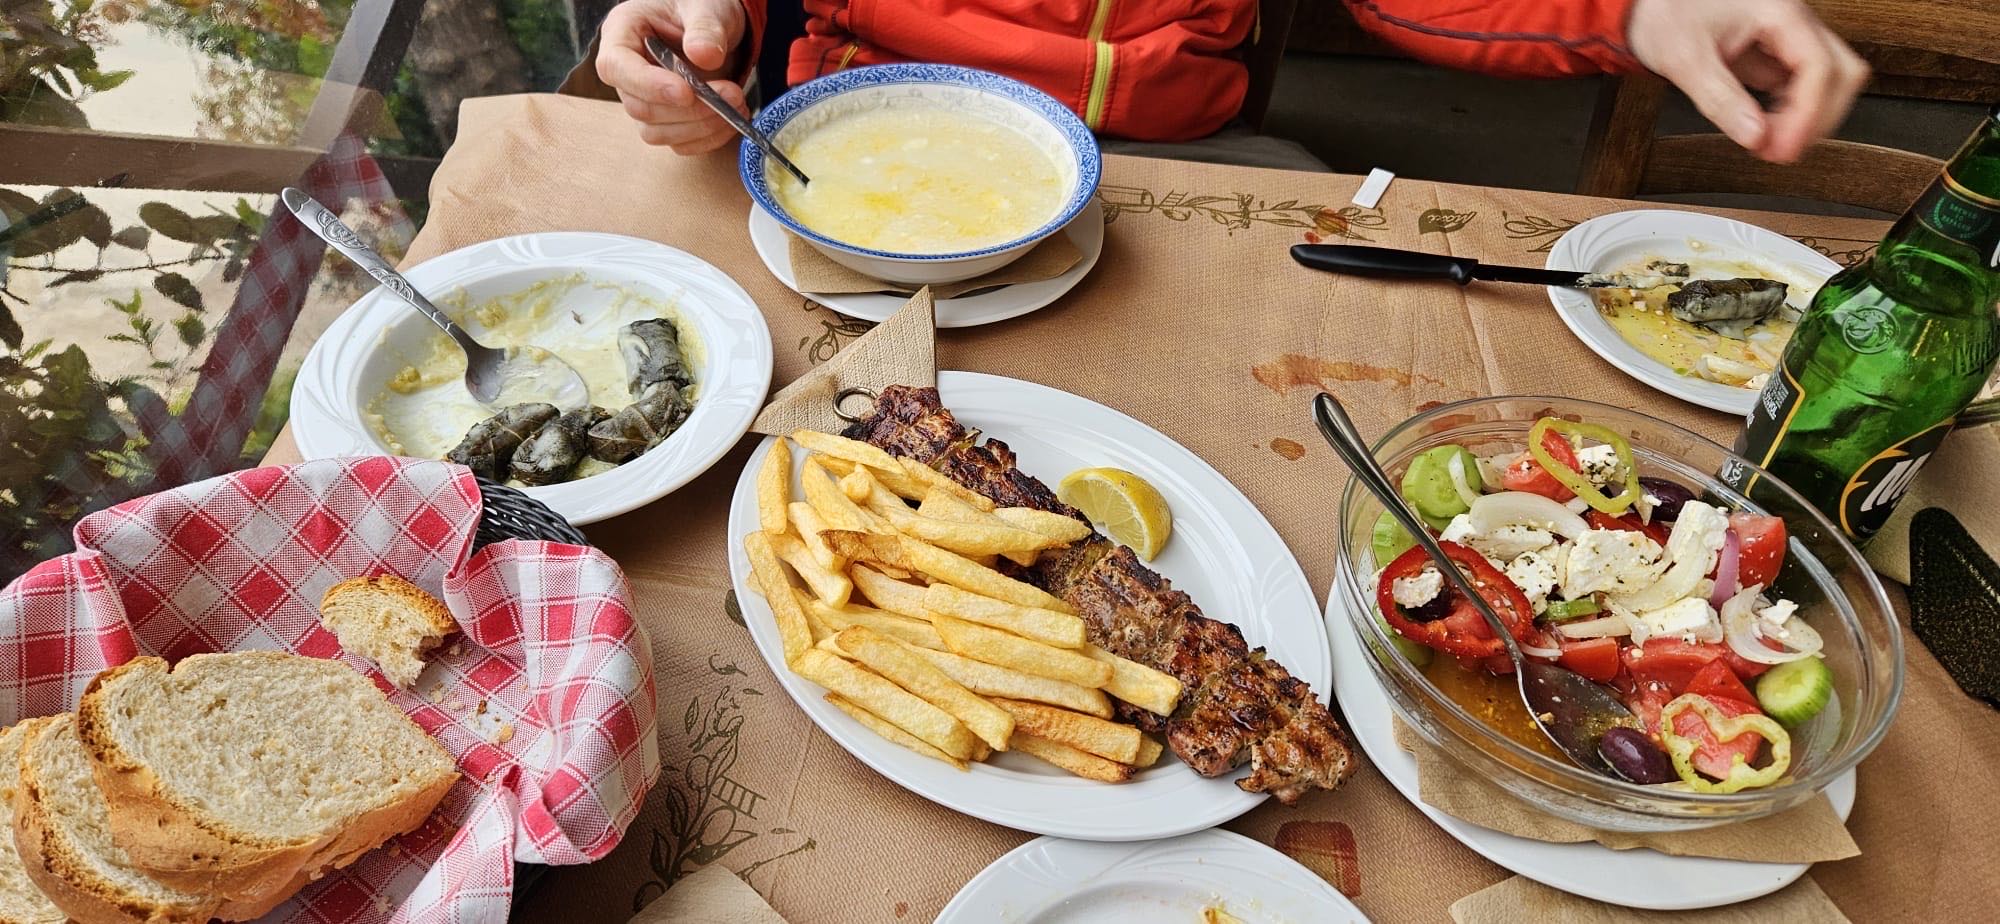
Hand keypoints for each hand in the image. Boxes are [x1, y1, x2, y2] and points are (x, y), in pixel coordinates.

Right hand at [596, 0, 749, 153]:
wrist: (717, 26)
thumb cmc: (701, 7)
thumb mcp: (706, 5)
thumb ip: (705, 27)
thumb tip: (703, 56)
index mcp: (622, 32)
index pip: (616, 67)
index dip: (648, 85)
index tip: (686, 92)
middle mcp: (626, 70)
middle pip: (639, 106)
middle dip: (688, 109)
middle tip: (731, 95)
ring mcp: (643, 98)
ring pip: (656, 131)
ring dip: (700, 126)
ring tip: (737, 104)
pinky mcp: (665, 120)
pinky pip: (678, 142)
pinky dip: (707, 137)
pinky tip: (731, 119)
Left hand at [1627, 0, 1867, 163]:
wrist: (1649, 5)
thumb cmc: (1665, 15)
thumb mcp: (1684, 60)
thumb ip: (1720, 100)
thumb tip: (1755, 137)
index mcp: (1778, 12)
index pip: (1819, 67)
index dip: (1808, 115)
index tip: (1786, 148)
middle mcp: (1793, 21)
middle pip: (1841, 72)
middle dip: (1817, 117)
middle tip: (1780, 150)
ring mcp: (1788, 37)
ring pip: (1829, 79)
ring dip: (1808, 116)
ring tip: (1769, 143)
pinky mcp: (1777, 52)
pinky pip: (1804, 84)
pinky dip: (1793, 110)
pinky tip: (1767, 127)